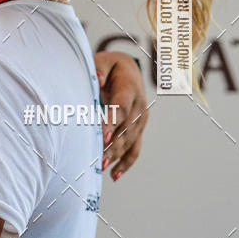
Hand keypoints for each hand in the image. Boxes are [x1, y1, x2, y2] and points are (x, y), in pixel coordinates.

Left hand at [93, 52, 148, 181]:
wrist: (129, 70)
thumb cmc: (111, 67)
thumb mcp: (104, 61)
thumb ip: (99, 69)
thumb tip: (98, 79)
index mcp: (130, 87)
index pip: (122, 106)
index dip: (113, 122)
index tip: (102, 136)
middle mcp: (139, 106)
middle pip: (126, 128)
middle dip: (112, 144)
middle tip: (98, 159)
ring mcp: (141, 120)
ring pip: (129, 141)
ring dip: (116, 156)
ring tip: (101, 167)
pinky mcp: (138, 130)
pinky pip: (134, 149)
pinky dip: (125, 163)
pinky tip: (114, 176)